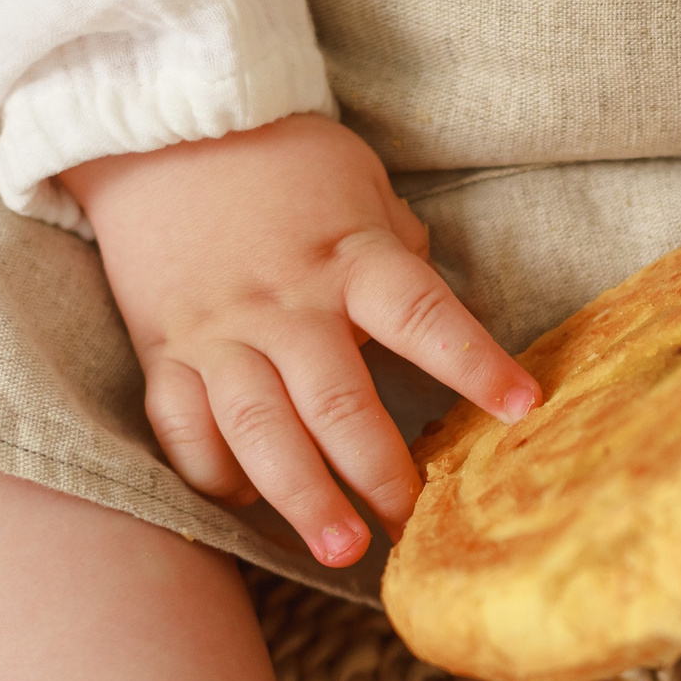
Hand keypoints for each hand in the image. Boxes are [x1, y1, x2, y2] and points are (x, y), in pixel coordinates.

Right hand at [62, 115, 539, 566]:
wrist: (156, 128)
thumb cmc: (280, 159)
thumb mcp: (361, 186)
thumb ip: (400, 255)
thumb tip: (442, 318)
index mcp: (348, 258)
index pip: (421, 315)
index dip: (473, 362)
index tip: (523, 407)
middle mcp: (284, 303)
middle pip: (336, 401)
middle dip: (380, 474)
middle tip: (416, 530)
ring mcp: (219, 332)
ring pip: (259, 428)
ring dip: (301, 496)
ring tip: (342, 551)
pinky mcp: (164, 350)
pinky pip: (183, 427)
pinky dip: (213, 472)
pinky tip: (247, 504)